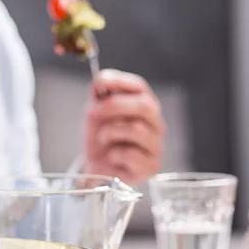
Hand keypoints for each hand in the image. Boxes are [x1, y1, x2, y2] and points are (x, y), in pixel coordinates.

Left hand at [84, 69, 164, 183]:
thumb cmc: (101, 139)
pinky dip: (114, 154)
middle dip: (114, 106)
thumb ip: (98, 96)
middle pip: (144, 106)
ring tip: (103, 139)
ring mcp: (156, 145)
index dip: (120, 81)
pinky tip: (112, 157)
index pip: (139, 86)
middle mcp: (156, 124)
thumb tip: (99, 81)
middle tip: (92, 111)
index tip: (100, 82)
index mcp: (144, 106)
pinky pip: (131, 154)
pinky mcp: (152, 166)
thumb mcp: (96, 114)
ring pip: (137, 129)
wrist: (97, 168)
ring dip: (110, 132)